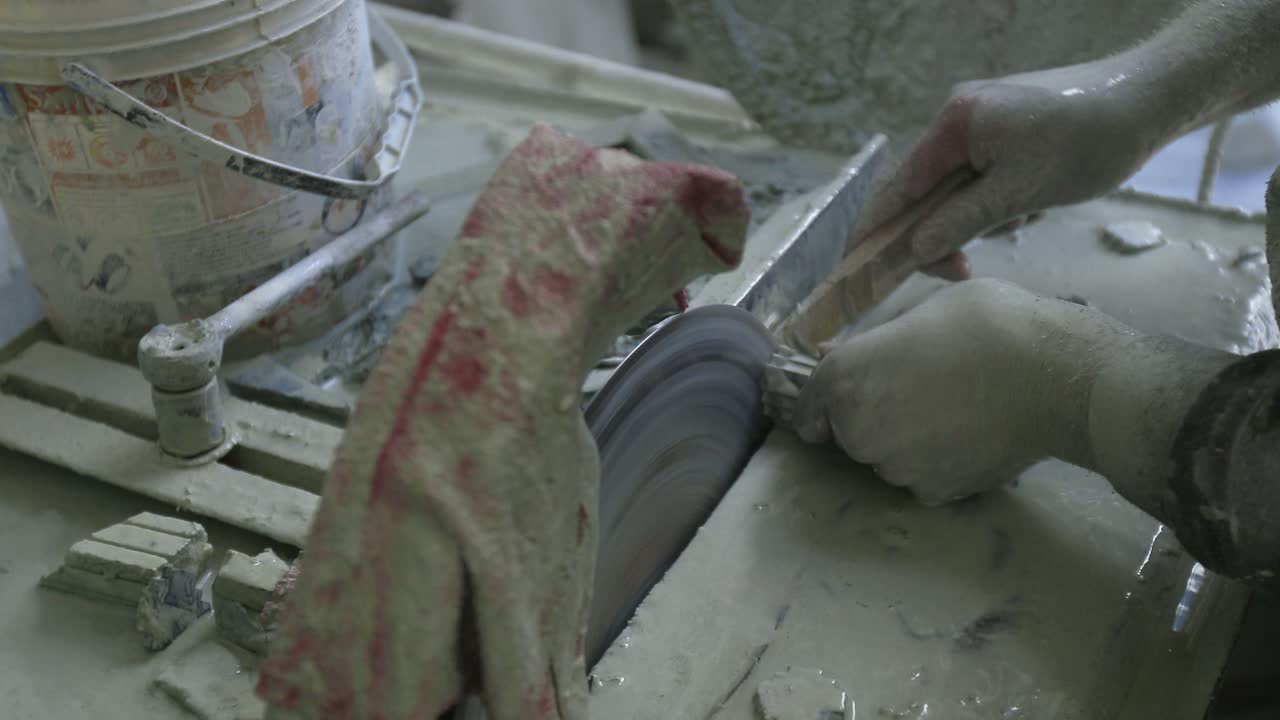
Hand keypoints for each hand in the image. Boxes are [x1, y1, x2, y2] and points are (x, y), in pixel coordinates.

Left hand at [792, 279, 1123, 504]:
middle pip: (850, 432)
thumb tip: (870, 356)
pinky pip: (923, 479)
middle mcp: (858, 427)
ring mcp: (894, 466)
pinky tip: (970, 437)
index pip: (810, 405)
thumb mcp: (924, 311)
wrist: (1053, 377)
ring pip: (887, 459)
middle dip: (872, 417)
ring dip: (905, 443)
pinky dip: (938, 465)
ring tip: (952, 412)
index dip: (821, 404)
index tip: (834, 404)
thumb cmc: (989, 325)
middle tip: (918, 393)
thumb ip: (885, 343)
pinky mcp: (932, 493)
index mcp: (846, 375)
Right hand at [857, 59, 1156, 280]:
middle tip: (961, 270)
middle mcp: (958, 117)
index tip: (860, 268)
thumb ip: (961, 222)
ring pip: (957, 188)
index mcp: (954, 125)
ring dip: (981, 216)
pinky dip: (999, 200)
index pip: (898, 187)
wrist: (1149, 99)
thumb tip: (915, 250)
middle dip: (943, 231)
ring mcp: (983, 121)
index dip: (876, 230)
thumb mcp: (1020, 194)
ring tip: (1026, 217)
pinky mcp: (1007, 129)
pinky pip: (983, 176)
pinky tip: (1035, 203)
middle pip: (924, 191)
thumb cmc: (1086, 144)